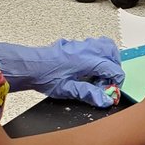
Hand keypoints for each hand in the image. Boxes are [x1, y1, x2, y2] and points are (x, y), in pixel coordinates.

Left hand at [0, 38, 124, 107]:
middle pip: (113, 53)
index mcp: (87, 60)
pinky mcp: (74, 45)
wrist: (29, 66)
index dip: (116, 82)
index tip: (109, 91)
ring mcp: (80, 45)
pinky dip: (98, 55)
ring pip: (105, 45)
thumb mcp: (68, 90)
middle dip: (115, 68)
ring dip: (108, 59)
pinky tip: (89, 68)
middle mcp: (86, 50)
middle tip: (107, 83)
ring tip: (100, 75)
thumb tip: (105, 99)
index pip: (113, 68)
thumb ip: (89, 94)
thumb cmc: (44, 76)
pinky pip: (94, 45)